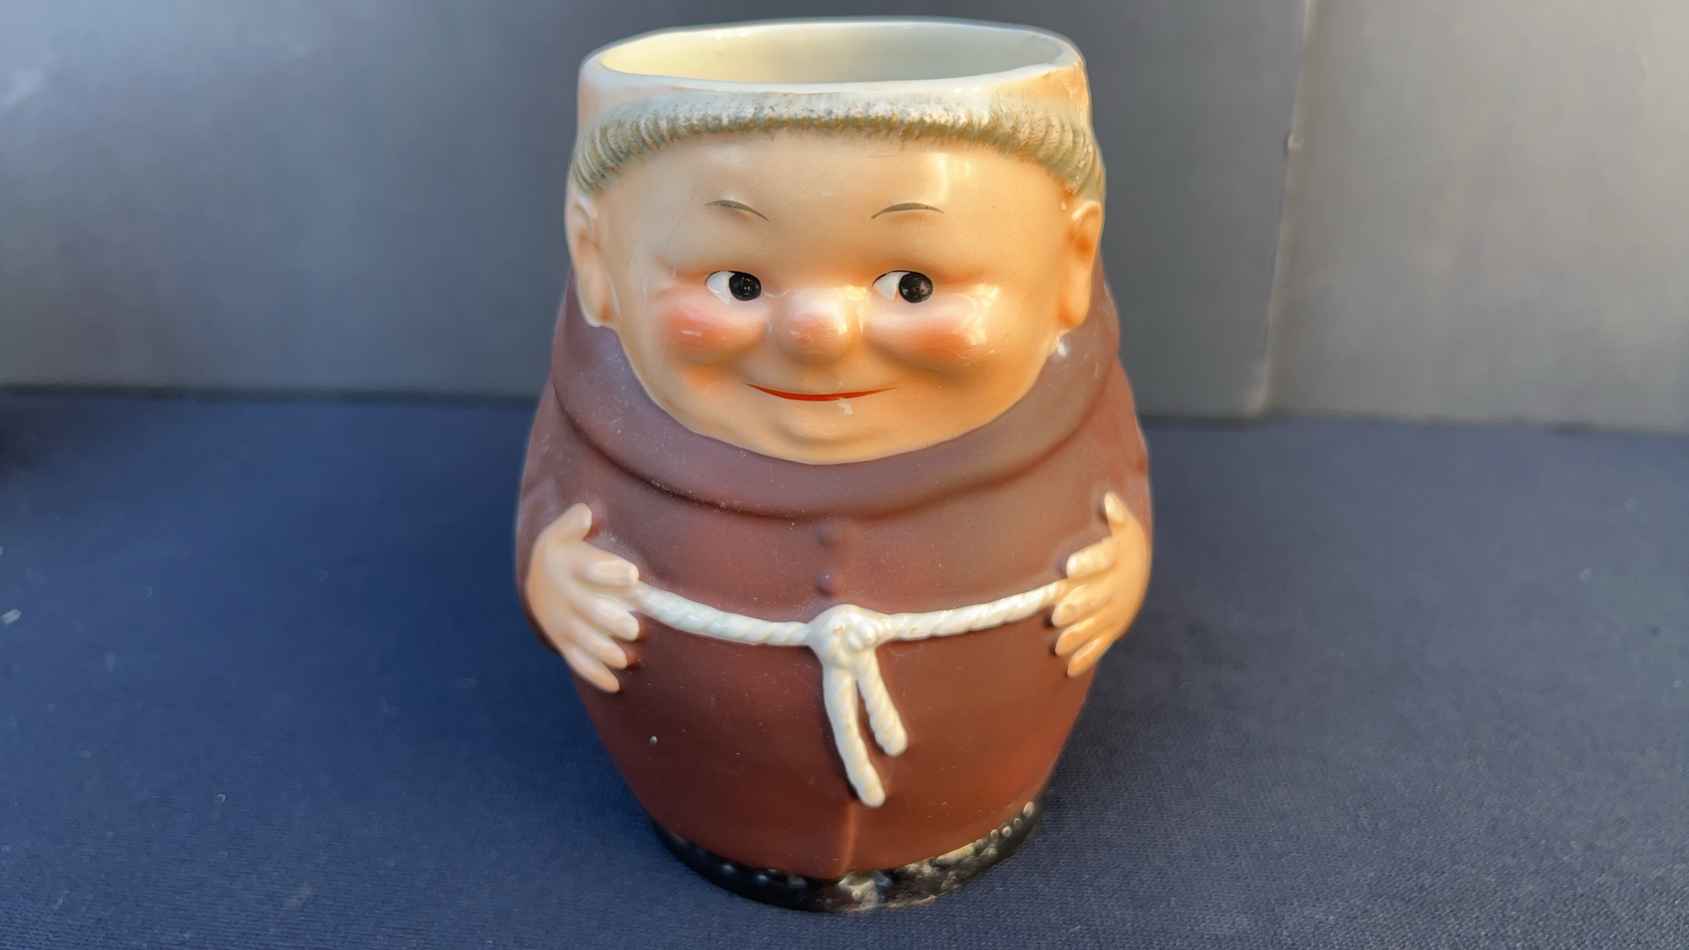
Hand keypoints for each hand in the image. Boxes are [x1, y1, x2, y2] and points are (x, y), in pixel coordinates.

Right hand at [524, 503, 640, 692]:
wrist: (538, 582)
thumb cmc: (565, 552)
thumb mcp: (563, 532)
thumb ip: (574, 523)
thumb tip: (585, 513)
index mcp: (566, 566)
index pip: (586, 568)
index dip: (607, 572)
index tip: (632, 574)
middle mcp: (563, 598)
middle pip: (587, 611)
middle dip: (609, 620)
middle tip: (633, 627)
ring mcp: (563, 624)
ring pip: (583, 641)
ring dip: (604, 651)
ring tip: (626, 658)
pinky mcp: (565, 643)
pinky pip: (578, 661)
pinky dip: (595, 674)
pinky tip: (615, 684)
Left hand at [1052, 492, 1151, 676]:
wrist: (1140, 569)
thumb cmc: (1123, 543)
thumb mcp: (1124, 525)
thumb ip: (1116, 515)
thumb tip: (1109, 500)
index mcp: (1117, 560)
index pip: (1104, 558)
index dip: (1088, 562)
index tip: (1070, 565)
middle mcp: (1116, 588)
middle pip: (1097, 598)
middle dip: (1077, 607)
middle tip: (1056, 614)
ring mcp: (1114, 613)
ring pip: (1096, 625)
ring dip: (1078, 636)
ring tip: (1059, 645)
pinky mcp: (1111, 630)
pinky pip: (1100, 645)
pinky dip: (1086, 657)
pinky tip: (1069, 668)